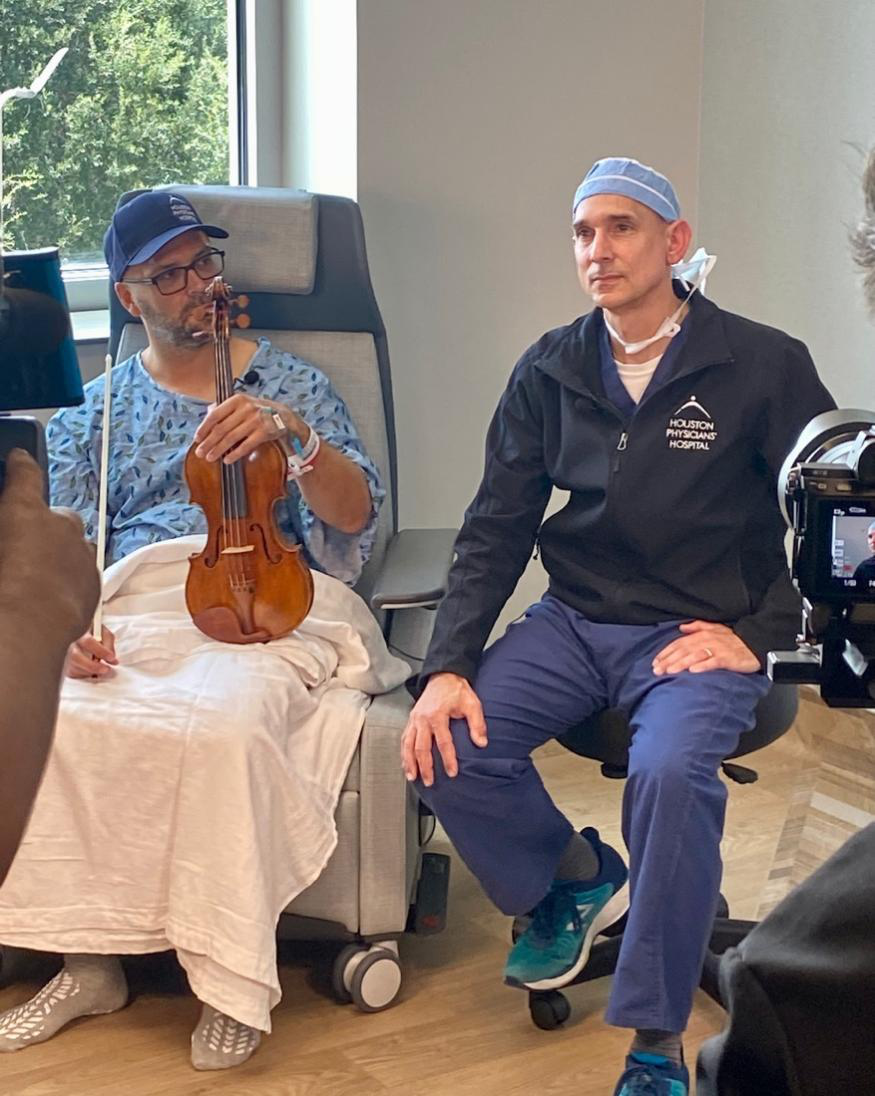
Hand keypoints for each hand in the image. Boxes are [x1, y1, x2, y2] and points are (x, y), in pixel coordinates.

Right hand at [0, 449, 99, 645]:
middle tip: (25, 548)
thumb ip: (6, 528)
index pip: (25, 473)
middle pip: (59, 515)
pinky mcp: (94, 581)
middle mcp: (60, 524)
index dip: (22, 464)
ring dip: (62, 554)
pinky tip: (52, 595)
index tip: (20, 458)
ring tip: (39, 576)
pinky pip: (83, 571)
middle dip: (46, 526)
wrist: (28, 628)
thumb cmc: (1, 587)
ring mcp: (82, 553)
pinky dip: (71, 578)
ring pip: (75, 545)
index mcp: (24, 509)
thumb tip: (10, 537)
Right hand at [65, 625, 116, 678]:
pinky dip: (86, 675)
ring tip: (102, 670)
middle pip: (76, 657)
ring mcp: (68, 658)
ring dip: (91, 672)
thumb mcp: (105, 635)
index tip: (112, 657)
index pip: (88, 642)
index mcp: (81, 635)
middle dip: (93, 666)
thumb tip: (112, 660)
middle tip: (106, 669)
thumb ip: (109, 645)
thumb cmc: (97, 637)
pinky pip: (75, 675)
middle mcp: (72, 646)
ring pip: (75, 668)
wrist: (86, 641)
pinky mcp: (68, 669)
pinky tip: (94, 672)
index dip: (100, 651)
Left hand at [193, 395, 306, 464]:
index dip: (204, 428)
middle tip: (200, 453)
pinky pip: (246, 445)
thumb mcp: (242, 404)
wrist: (284, 416)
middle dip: (208, 442)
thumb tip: (207, 413)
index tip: (197, 439)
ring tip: (210, 458)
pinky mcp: (264, 432)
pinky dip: (235, 454)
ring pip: (231, 438)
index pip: (215, 415)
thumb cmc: (258, 411)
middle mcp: (246, 408)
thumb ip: (225, 408)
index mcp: (237, 400)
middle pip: (221, 428)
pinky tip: (227, 460)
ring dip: (218, 450)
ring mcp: (256, 420)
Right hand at [401, 672, 486, 786]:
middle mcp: (423, 718)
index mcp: (437, 714)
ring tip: (413, 777)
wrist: (443, 676)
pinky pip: (404, 739)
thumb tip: (481, 743)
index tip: (452, 772)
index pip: (443, 742)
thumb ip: (477, 723)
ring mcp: (415, 719)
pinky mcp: (411, 719)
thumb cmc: (457, 690)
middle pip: (421, 747)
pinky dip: (404, 753)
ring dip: (410, 762)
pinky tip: (406, 764)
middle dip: (425, 766)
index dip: (448, 759)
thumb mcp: (472, 704)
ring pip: (408, 744)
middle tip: (430, 781)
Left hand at [652, 620, 759, 675]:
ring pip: (695, 656)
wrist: (757, 644)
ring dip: (680, 664)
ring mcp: (717, 650)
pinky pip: (713, 662)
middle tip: (657, 670)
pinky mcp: (728, 659)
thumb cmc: (735, 639)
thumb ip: (698, 626)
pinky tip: (693, 671)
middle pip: (683, 650)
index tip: (655, 662)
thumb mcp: (716, 628)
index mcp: (702, 634)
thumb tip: (682, 627)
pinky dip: (702, 666)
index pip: (679, 643)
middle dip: (668, 660)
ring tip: (669, 671)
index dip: (666, 652)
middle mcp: (707, 640)